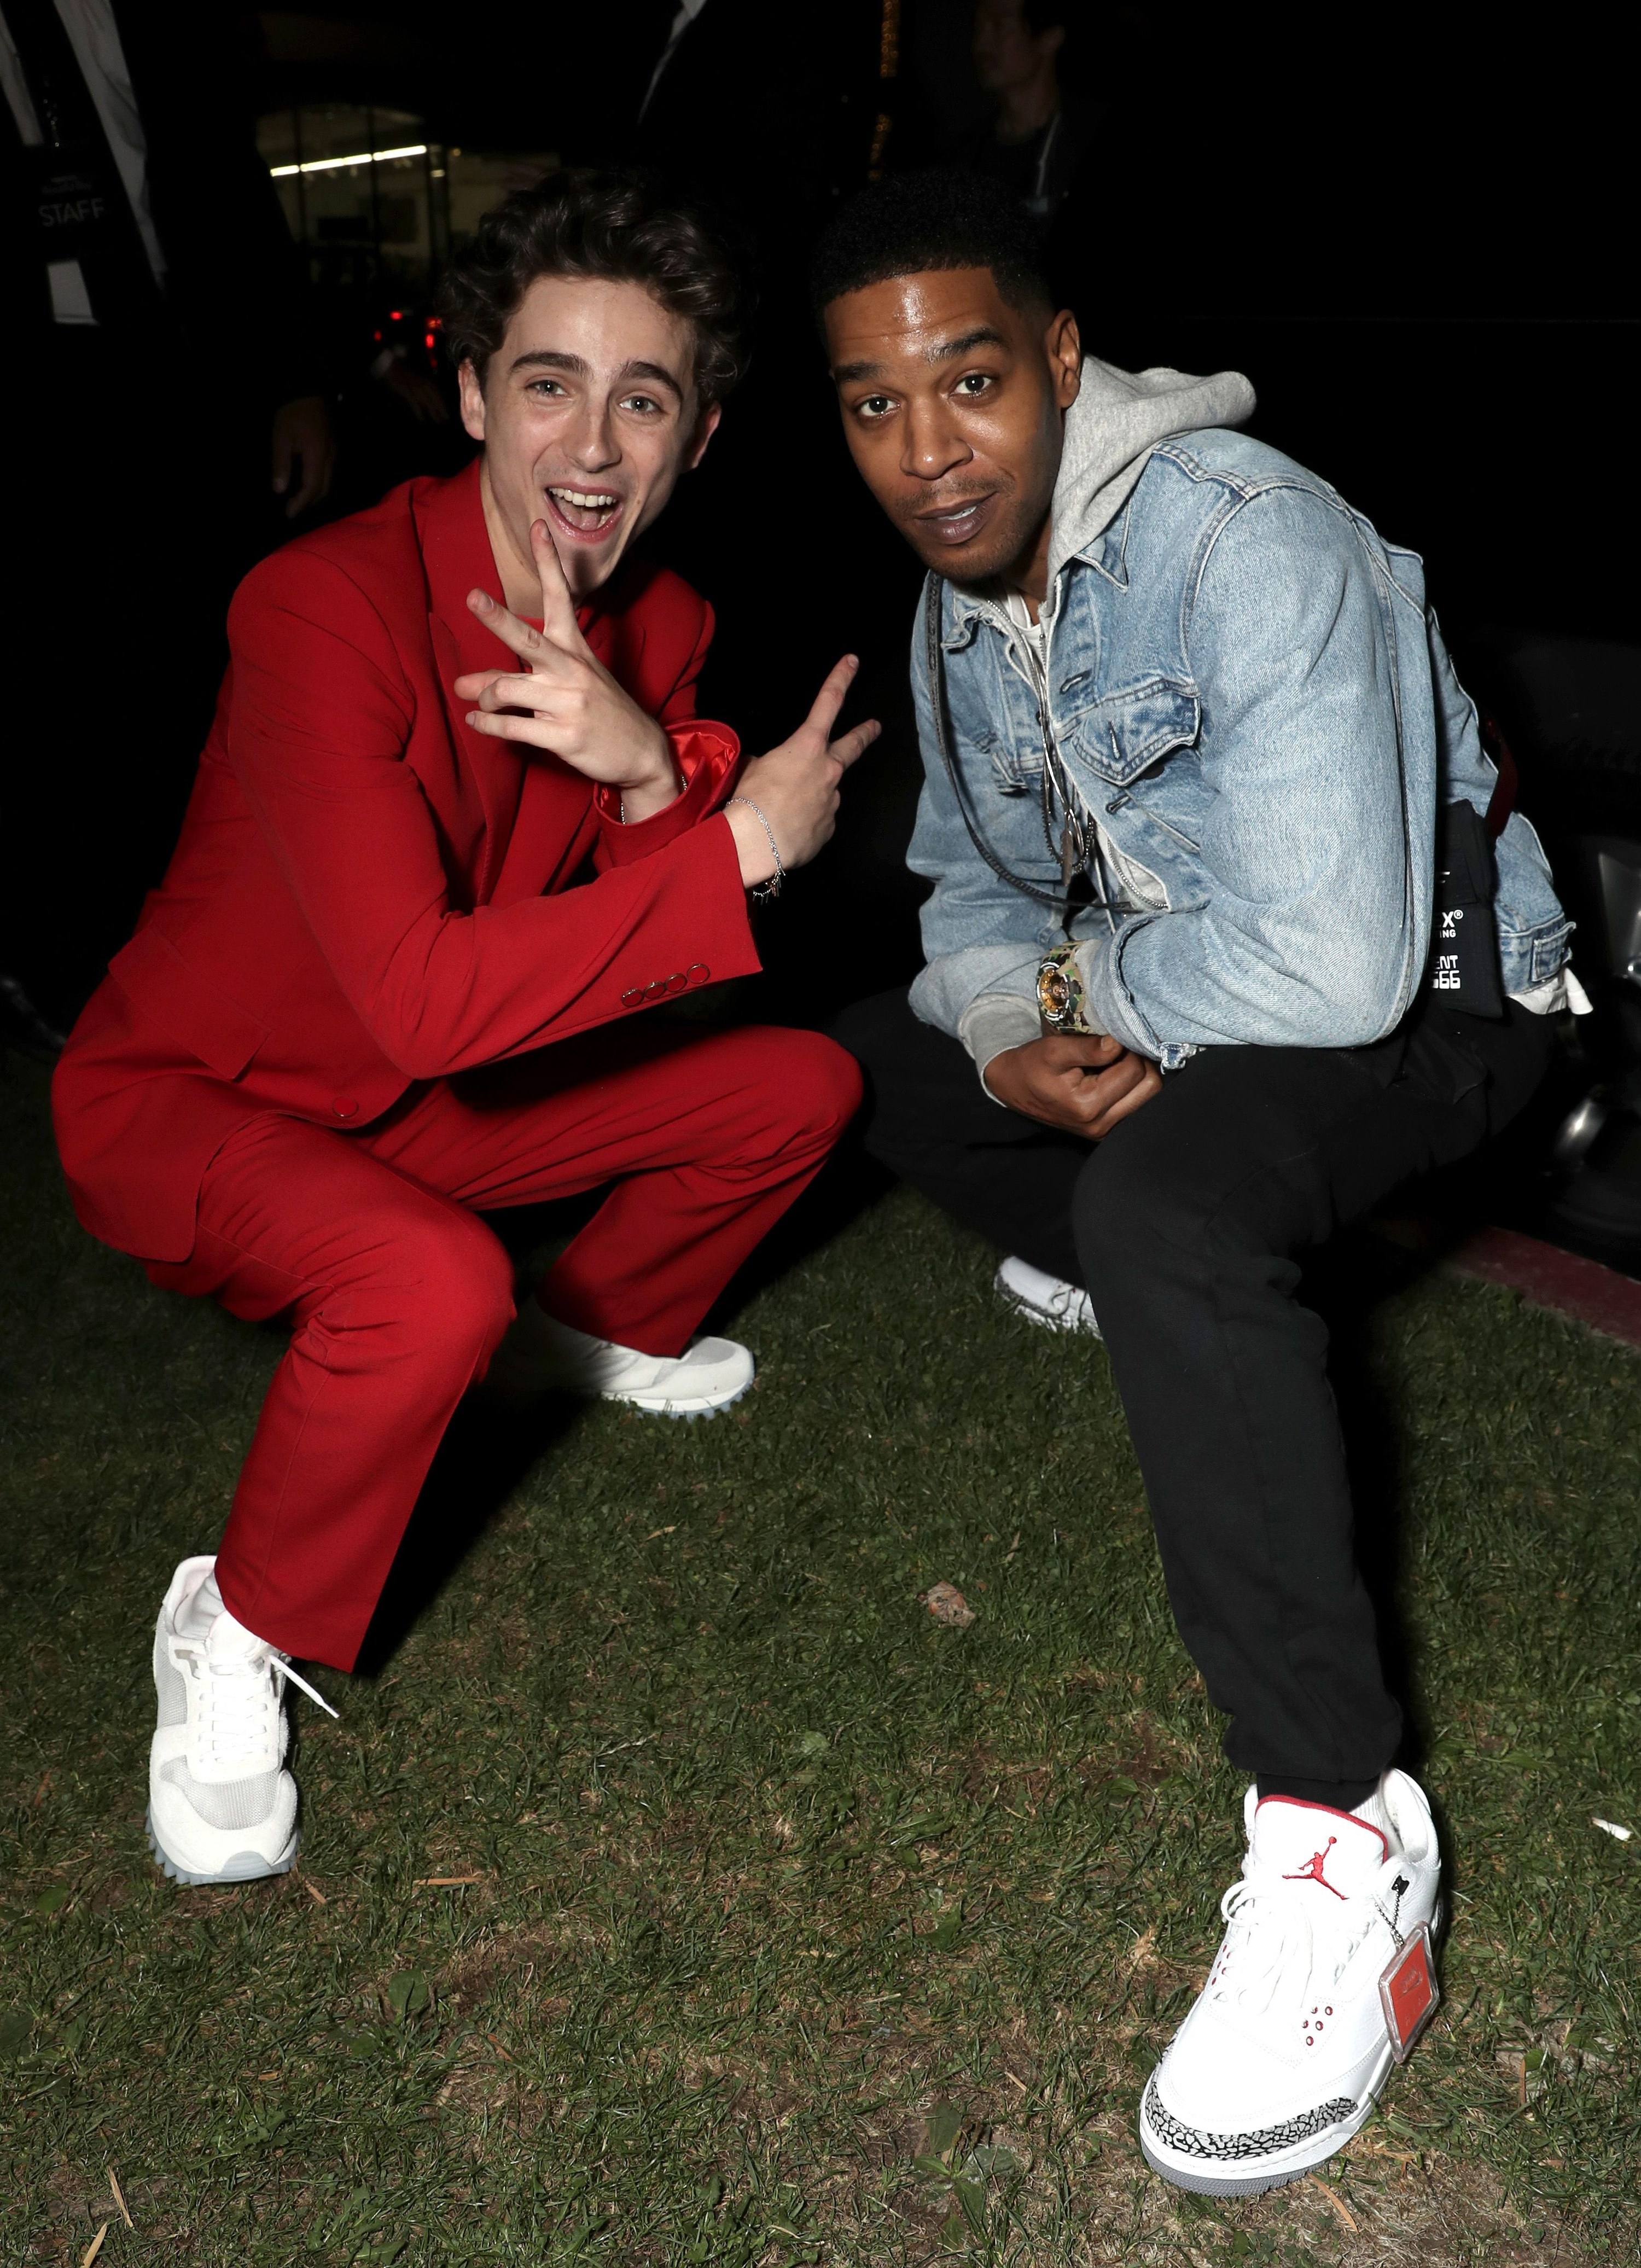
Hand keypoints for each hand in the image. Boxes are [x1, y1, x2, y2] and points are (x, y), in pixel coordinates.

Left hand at [271, 395, 335, 518]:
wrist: (308, 388)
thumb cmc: (292, 413)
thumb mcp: (281, 437)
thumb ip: (281, 465)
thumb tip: (279, 490)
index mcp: (317, 457)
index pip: (311, 489)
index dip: (301, 504)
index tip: (288, 513)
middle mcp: (330, 459)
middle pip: (323, 489)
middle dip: (309, 503)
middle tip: (293, 509)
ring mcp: (334, 453)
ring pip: (329, 482)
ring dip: (315, 494)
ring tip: (300, 499)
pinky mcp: (333, 447)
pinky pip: (329, 472)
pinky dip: (319, 483)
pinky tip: (308, 482)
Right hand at [379, 358, 449, 423]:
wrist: (392, 367)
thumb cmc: (404, 377)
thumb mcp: (417, 382)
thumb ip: (424, 390)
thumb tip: (429, 405)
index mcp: (426, 381)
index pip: (437, 393)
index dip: (443, 402)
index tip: (447, 411)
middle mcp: (422, 383)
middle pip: (435, 397)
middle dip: (441, 408)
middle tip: (446, 418)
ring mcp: (414, 386)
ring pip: (427, 400)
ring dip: (434, 411)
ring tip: (438, 420)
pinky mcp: (406, 390)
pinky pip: (414, 402)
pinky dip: (418, 410)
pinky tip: (421, 418)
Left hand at [455, 520, 678, 819]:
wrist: (641, 752)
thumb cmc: (598, 710)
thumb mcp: (568, 683)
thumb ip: (515, 679)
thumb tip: (463, 683)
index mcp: (576, 648)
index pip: (561, 597)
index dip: (549, 561)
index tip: (538, 525)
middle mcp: (571, 670)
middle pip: (528, 638)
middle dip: (498, 617)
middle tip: (472, 597)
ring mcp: (568, 703)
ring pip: (507, 689)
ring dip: (484, 695)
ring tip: (475, 699)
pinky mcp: (563, 736)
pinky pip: (512, 727)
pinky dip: (487, 725)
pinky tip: (477, 721)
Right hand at [724, 656, 879, 888]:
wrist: (756, 842)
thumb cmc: (750, 798)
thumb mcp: (752, 768)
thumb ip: (767, 763)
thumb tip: (769, 769)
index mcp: (807, 747)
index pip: (828, 703)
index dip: (840, 678)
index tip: (853, 661)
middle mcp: (828, 771)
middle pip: (852, 746)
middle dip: (865, 734)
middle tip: (875, 726)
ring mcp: (831, 801)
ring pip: (825, 791)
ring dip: (812, 795)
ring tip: (787, 808)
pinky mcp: (828, 829)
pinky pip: (817, 820)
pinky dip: (805, 821)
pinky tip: (789, 828)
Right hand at [985, 1033, 1161, 1138]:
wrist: (1013, 1087)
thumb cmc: (1032, 1066)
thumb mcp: (1054, 1050)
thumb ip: (1088, 1048)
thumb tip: (1119, 1043)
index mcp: (1088, 1106)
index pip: (1134, 1071)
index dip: (1128, 1048)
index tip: (1111, 1038)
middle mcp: (1101, 1125)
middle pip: (1150, 1087)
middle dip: (1139, 1061)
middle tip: (1118, 1049)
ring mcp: (1105, 1131)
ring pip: (1149, 1096)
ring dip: (1138, 1074)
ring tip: (1115, 1062)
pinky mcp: (1107, 1129)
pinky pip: (1137, 1104)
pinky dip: (1132, 1086)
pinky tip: (1113, 1075)